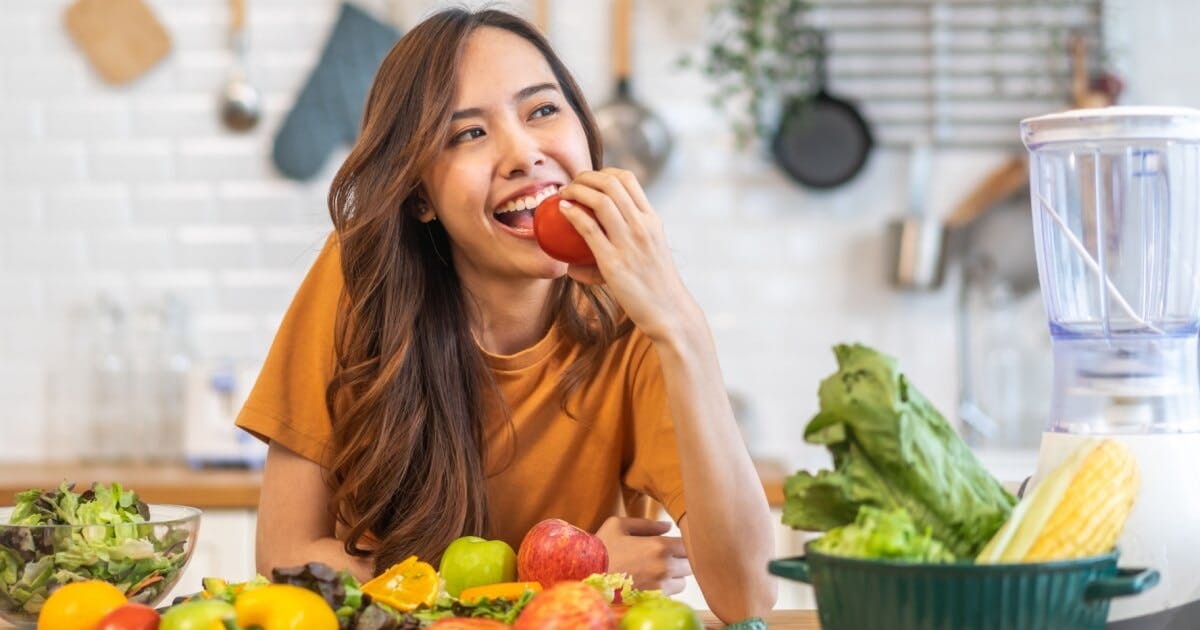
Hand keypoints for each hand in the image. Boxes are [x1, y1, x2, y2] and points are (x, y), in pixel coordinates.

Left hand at [557, 169, 702, 342]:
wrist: (669, 310)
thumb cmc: (655, 285)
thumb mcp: (649, 252)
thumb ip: (627, 242)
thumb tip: (593, 246)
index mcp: (652, 219)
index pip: (628, 179)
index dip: (603, 172)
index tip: (589, 180)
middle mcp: (642, 225)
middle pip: (610, 183)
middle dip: (585, 176)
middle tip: (570, 184)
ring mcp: (629, 242)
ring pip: (600, 200)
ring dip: (576, 190)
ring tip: (564, 194)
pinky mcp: (614, 261)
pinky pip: (588, 228)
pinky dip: (572, 214)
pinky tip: (562, 210)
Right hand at [595, 517, 691, 593]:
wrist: (585, 576)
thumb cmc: (601, 548)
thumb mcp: (619, 525)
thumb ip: (647, 524)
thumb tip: (668, 525)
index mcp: (659, 546)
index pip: (687, 544)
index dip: (680, 543)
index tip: (670, 544)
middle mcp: (664, 567)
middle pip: (689, 564)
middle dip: (680, 559)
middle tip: (665, 557)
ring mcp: (660, 587)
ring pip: (683, 581)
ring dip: (675, 576)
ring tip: (657, 571)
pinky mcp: (654, 601)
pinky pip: (671, 595)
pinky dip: (665, 589)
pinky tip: (650, 582)